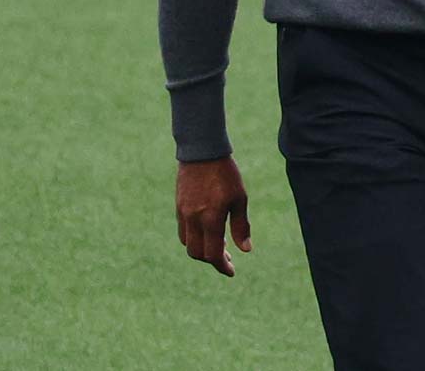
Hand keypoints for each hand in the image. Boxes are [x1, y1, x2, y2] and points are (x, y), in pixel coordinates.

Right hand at [176, 156, 250, 276]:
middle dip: (211, 260)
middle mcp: (193, 220)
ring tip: (218, 245)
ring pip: (188, 243)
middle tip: (228, 258)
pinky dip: (194, 238)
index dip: (222, 266)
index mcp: (210, 219)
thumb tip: (246, 250)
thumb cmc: (226, 174)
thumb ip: (241, 226)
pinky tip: (207, 231)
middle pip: (197, 253)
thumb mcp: (239, 199)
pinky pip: (183, 231)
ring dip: (201, 249)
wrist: (202, 152)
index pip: (212, 254)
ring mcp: (183, 214)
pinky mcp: (178, 207)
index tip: (231, 271)